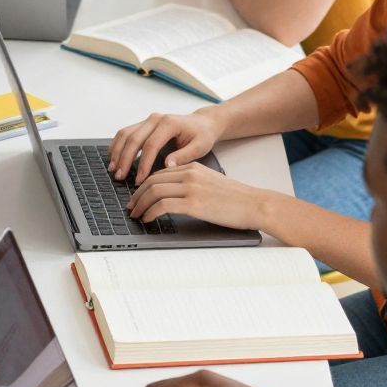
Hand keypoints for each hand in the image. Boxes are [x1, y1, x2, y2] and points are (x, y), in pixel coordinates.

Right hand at [108, 105, 225, 183]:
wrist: (203, 123)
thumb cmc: (202, 135)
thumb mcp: (200, 147)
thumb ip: (184, 156)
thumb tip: (167, 166)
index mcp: (169, 123)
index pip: (150, 145)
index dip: (143, 164)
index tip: (139, 180)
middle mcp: (155, 119)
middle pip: (133, 139)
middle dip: (125, 159)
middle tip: (120, 177)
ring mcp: (148, 120)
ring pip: (125, 134)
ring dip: (117, 152)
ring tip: (114, 169)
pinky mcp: (144, 124)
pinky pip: (125, 133)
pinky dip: (117, 145)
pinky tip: (114, 158)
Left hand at [128, 157, 266, 231]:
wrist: (255, 204)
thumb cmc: (236, 199)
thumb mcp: (210, 184)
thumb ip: (191, 184)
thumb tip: (172, 197)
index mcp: (193, 167)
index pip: (159, 174)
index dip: (143, 186)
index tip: (137, 197)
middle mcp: (190, 173)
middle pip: (152, 181)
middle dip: (137, 195)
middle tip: (131, 207)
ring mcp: (192, 187)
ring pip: (153, 191)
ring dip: (140, 205)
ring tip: (136, 215)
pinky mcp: (194, 203)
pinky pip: (162, 205)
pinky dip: (150, 213)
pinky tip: (148, 219)